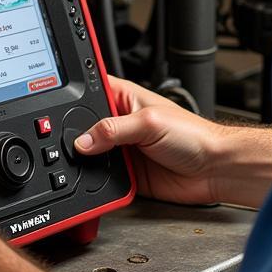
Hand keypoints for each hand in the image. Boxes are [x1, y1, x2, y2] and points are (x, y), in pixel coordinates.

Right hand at [75, 77, 233, 204]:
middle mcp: (121, 123)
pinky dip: (98, 182)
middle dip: (77, 135)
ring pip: (91, 155)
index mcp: (126, 99)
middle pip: (85, 127)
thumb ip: (113, 129)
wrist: (213, 171)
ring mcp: (123, 150)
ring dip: (87, 161)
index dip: (75, 96)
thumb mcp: (149, 123)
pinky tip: (97, 180)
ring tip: (82, 163)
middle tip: (70, 143)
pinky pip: (103, 179)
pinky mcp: (126, 174)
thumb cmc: (194, 136)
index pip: (92, 90)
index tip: (58, 107)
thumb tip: (83, 140)